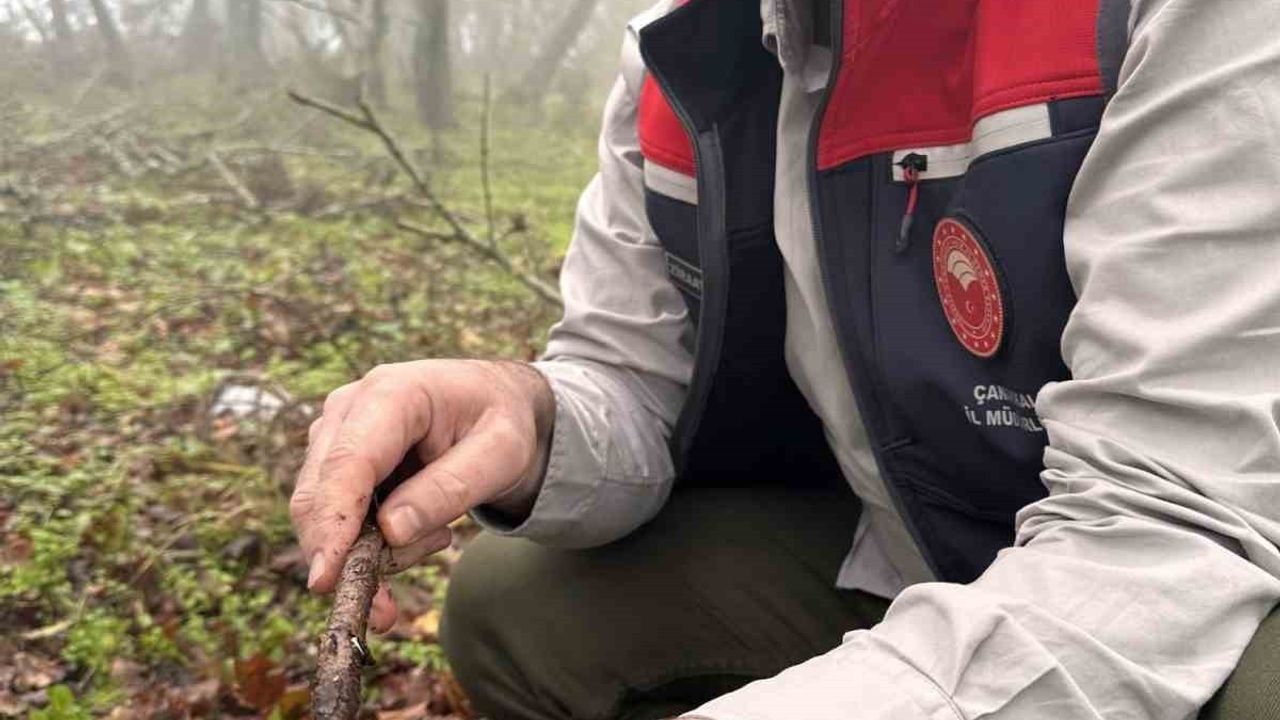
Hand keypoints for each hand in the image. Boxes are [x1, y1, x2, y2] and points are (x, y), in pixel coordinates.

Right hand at [290, 359, 554, 631]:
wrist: (498, 407)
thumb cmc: (503, 422)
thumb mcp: (501, 454)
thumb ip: (450, 488)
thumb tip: (390, 531)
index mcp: (392, 393)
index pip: (349, 463)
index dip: (333, 523)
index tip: (325, 579)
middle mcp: (350, 409)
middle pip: (319, 494)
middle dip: (348, 556)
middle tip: (389, 611)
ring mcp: (337, 435)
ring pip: (323, 515)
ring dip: (371, 551)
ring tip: (440, 536)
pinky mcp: (337, 463)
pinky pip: (335, 520)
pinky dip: (369, 548)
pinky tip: (422, 537)